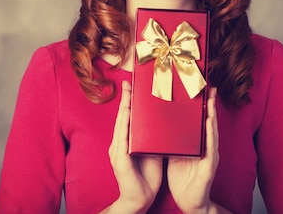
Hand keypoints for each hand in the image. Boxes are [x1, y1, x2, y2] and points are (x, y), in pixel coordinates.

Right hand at [102, 80, 161, 213]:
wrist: (140, 200)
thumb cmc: (147, 176)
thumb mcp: (153, 152)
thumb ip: (155, 137)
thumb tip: (165, 121)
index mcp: (126, 142)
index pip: (128, 118)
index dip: (129, 101)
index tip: (132, 86)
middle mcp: (119, 144)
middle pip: (122, 117)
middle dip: (125, 99)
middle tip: (128, 83)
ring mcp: (117, 152)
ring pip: (120, 125)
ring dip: (124, 108)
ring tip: (128, 93)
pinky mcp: (120, 161)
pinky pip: (122, 139)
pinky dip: (124, 125)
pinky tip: (127, 114)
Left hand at [167, 87, 224, 213]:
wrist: (189, 202)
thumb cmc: (182, 178)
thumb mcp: (173, 153)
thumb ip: (169, 139)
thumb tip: (158, 123)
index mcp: (195, 142)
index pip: (197, 120)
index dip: (198, 105)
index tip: (197, 87)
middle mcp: (205, 146)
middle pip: (207, 121)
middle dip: (209, 104)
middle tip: (208, 86)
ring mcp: (209, 155)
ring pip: (211, 130)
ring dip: (212, 115)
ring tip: (210, 99)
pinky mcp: (209, 165)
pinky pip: (210, 147)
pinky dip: (210, 134)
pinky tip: (209, 123)